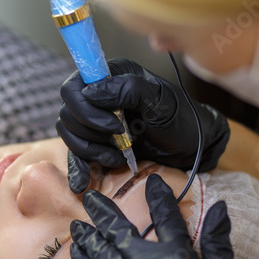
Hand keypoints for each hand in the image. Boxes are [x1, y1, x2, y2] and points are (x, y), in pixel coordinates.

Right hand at [57, 58, 229, 192]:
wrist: (191, 148)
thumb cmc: (181, 119)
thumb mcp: (160, 102)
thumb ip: (128, 90)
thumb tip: (90, 92)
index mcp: (112, 76)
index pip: (74, 87)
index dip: (85, 109)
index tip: (114, 125)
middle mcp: (99, 95)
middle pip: (68, 112)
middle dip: (91, 131)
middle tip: (120, 138)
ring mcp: (96, 120)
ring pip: (69, 133)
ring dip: (91, 150)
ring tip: (118, 156)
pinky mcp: (98, 143)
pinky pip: (75, 153)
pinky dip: (78, 167)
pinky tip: (82, 183)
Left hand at [70, 174, 247, 258]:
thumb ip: (218, 245)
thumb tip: (221, 208)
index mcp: (177, 258)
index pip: (167, 217)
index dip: (159, 196)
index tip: (151, 181)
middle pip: (119, 229)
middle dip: (103, 210)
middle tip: (89, 197)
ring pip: (99, 251)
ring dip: (88, 236)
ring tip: (79, 225)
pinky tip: (77, 254)